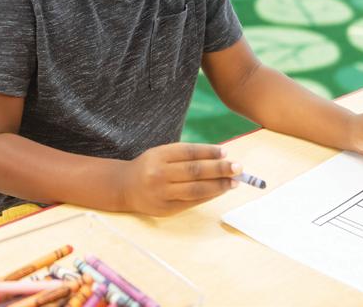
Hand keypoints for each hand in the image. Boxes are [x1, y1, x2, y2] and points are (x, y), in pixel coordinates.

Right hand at [119, 143, 241, 215]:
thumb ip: (186, 154)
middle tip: (238, 168)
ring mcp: (162, 193)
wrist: (124, 187)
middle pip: (194, 171)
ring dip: (218, 185)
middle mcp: (159, 174)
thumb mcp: (162, 153)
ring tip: (234, 182)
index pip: (189, 152)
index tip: (226, 152)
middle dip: (219, 169)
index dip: (209, 152)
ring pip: (195, 189)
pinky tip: (220, 191)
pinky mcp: (166, 209)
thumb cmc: (150, 166)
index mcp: (159, 155)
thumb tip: (219, 156)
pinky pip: (192, 202)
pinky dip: (208, 196)